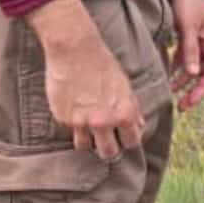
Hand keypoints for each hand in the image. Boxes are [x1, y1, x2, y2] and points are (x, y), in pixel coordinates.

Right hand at [26, 0, 143, 158]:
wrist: (75, 49)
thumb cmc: (103, 62)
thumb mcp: (123, 83)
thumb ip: (131, 106)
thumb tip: (139, 124)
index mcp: (123, 112)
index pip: (131, 142)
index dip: (129, 140)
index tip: (125, 138)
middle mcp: (103, 122)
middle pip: (109, 153)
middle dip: (109, 148)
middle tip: (107, 141)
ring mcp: (81, 123)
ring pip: (85, 147)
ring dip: (88, 140)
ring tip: (88, 128)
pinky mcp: (63, 119)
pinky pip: (70, 129)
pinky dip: (73, 123)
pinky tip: (74, 108)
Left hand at [167, 0, 203, 110]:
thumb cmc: (189, 2)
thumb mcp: (188, 26)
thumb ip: (190, 50)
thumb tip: (193, 74)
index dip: (203, 90)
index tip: (189, 103)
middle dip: (193, 90)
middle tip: (180, 106)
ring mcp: (198, 42)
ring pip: (192, 68)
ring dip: (182, 81)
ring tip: (168, 92)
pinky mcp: (187, 39)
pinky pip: (184, 59)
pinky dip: (176, 69)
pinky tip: (166, 76)